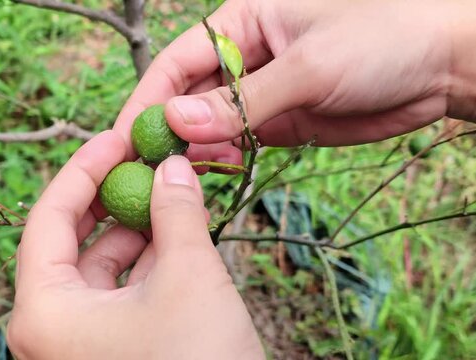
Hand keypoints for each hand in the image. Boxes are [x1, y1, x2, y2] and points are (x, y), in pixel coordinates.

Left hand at [7, 131, 263, 358]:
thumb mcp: (188, 277)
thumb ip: (176, 212)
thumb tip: (173, 165)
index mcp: (43, 311)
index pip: (48, 218)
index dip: (83, 169)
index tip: (115, 138)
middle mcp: (48, 328)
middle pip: (70, 241)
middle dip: (109, 197)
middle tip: (141, 161)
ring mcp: (77, 343)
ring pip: (97, 267)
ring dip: (133, 228)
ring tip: (168, 192)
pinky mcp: (107, 351)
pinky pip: (116, 293)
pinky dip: (143, 261)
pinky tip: (173, 234)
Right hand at [114, 0, 475, 154]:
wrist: (440, 68)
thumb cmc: (380, 39)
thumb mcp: (308, 66)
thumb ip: (241, 99)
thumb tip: (176, 120)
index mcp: (240, 24)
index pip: (178, 62)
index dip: (147, 98)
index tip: (125, 136)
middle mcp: (241, 58)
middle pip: (186, 97)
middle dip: (166, 131)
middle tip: (144, 171)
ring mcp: (258, 92)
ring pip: (208, 124)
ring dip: (192, 149)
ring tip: (176, 177)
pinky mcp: (277, 122)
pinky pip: (236, 142)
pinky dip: (222, 158)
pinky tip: (216, 171)